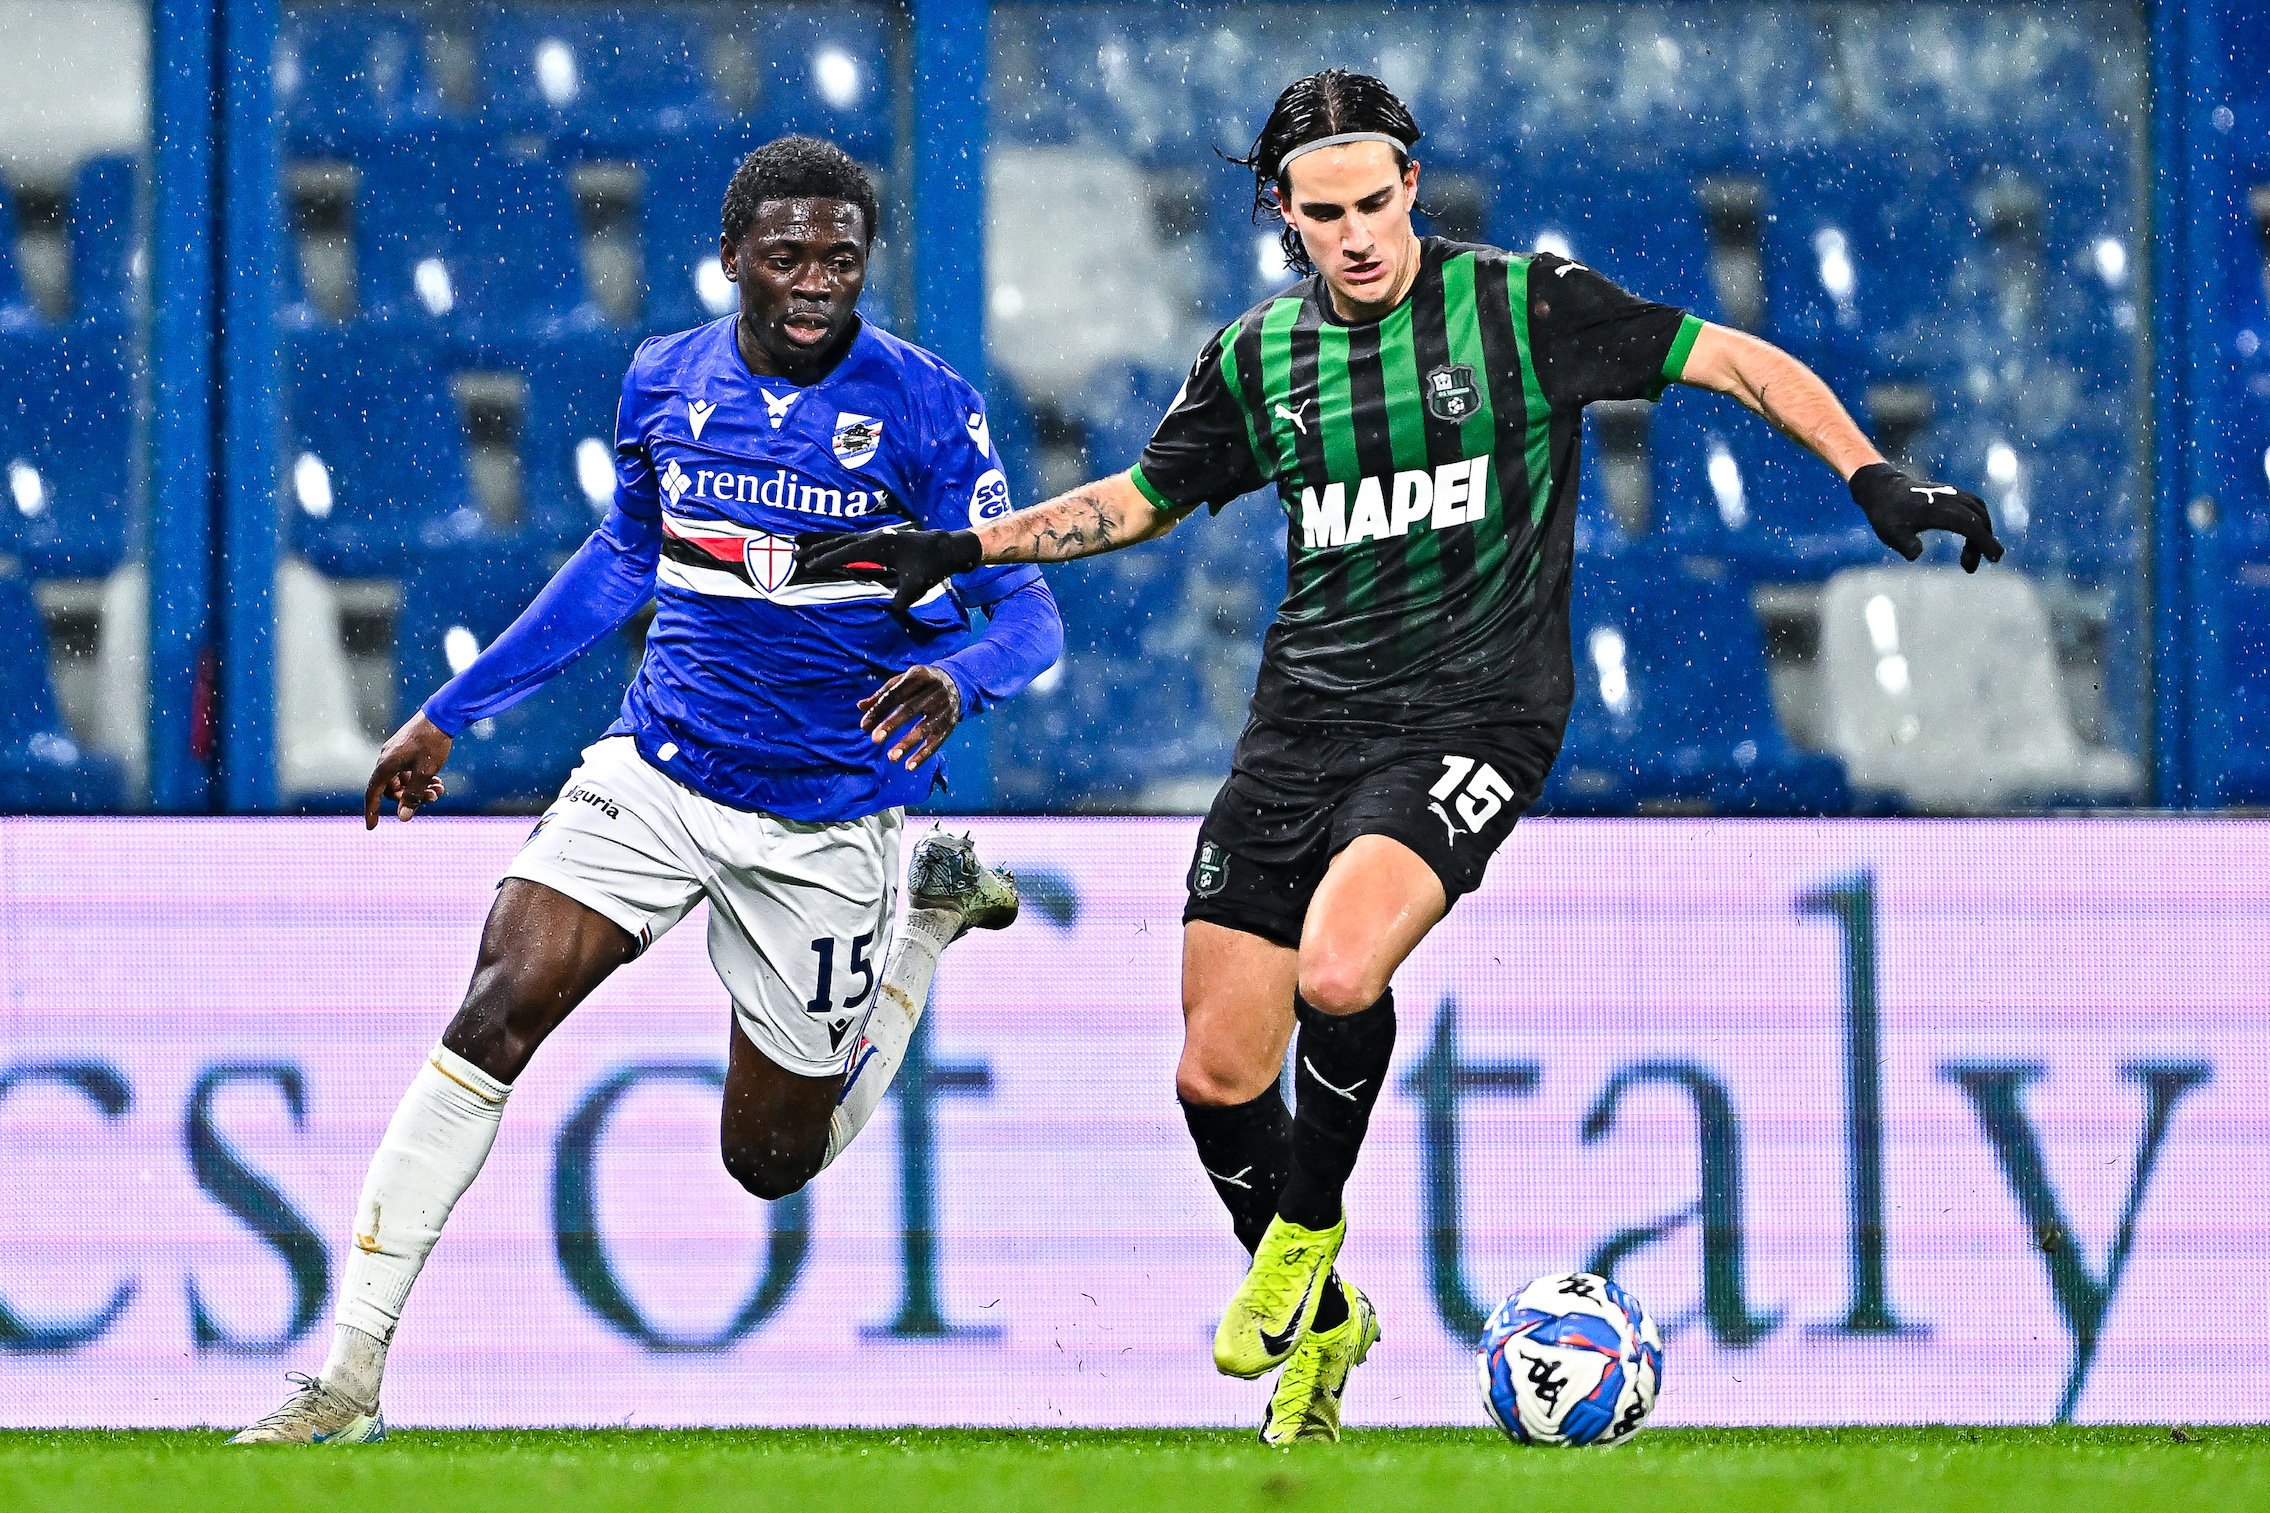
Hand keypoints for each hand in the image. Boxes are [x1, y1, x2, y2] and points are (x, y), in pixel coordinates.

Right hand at [363, 711, 451, 828]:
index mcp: (386, 765)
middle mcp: (386, 760)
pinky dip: (421, 779)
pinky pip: (408, 772)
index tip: (371, 827)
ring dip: (419, 789)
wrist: (441, 716)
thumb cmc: (432, 743)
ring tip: (439, 790)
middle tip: (433, 798)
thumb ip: (413, 796)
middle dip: (411, 798)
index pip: (372, 793)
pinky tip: (438, 781)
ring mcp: (395, 754)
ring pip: (403, 782)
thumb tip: (403, 818)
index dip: (371, 811)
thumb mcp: (425, 772)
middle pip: (392, 790)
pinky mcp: (405, 751)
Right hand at [798, 528, 981, 613]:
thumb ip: (902, 599)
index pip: (847, 552)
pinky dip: (836, 543)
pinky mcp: (879, 540)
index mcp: (880, 545)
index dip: (827, 558)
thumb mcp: (917, 585)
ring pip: (843, 539)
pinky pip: (852, 541)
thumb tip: (890, 610)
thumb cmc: (931, 566)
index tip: (808, 564)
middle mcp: (874, 537)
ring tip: (801, 545)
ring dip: (823, 543)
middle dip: (816, 548)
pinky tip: (828, 547)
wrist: (946, 547)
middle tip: (793, 554)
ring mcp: (876, 537)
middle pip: (839, 542)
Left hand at [859, 665, 961, 769]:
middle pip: (910, 709)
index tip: (864, 726)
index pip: (896, 694)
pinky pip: (937, 742)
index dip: (879, 709)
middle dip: (892, 725)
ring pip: (925, 728)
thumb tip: (860, 707)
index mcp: (919, 676)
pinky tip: (909, 767)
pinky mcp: (951, 724)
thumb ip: (883, 694)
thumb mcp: (903, 681)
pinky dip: (923, 755)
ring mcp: (944, 709)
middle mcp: (934, 691)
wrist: (957, 682)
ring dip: (908, 743)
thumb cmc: (921, 684)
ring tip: (891, 757)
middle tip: (875, 739)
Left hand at [1848, 462, 2005, 572]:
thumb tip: (1916, 554)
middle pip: (1980, 520)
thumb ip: (1904, 543)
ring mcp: (1953, 493)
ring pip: (1980, 512)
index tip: (1995, 557)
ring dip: (1982, 534)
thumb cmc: (1887, 514)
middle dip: (1984, 543)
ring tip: (1967, 557)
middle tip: (1969, 567)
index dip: (1984, 541)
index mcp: (1939, 510)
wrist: (1883, 488)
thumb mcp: (1890, 532)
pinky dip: (1979, 522)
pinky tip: (1970, 538)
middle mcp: (1950, 498)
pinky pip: (1976, 506)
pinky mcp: (1953, 493)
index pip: (1970, 525)